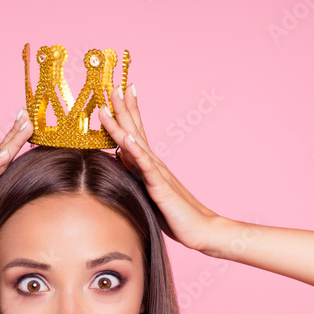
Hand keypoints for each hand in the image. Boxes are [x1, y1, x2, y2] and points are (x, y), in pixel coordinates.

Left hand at [97, 85, 221, 252]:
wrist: (200, 230)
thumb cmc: (174, 215)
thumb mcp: (148, 191)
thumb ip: (136, 173)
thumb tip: (119, 157)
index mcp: (150, 165)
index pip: (135, 132)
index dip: (125, 111)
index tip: (117, 91)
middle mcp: (153, 163)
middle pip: (135, 128)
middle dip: (123, 106)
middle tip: (113, 83)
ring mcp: (157, 173)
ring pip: (137, 141)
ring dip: (124, 120)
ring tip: (114, 99)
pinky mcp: (160, 187)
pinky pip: (146, 166)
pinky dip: (135, 150)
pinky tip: (127, 137)